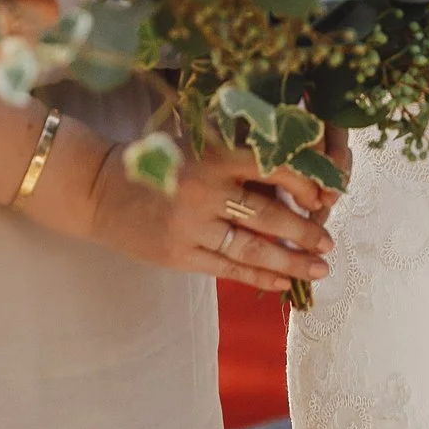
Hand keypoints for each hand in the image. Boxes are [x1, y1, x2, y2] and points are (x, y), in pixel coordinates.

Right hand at [71, 126, 337, 292]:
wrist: (98, 188)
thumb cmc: (160, 161)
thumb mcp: (199, 146)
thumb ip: (240, 159)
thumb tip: (299, 177)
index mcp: (213, 155)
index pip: (273, 167)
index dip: (305, 184)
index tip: (325, 197)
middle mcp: (204, 190)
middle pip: (269, 215)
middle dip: (305, 232)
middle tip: (330, 243)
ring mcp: (190, 226)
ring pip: (252, 249)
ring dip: (291, 262)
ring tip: (319, 269)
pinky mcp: (178, 254)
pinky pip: (228, 269)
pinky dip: (259, 277)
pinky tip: (283, 283)